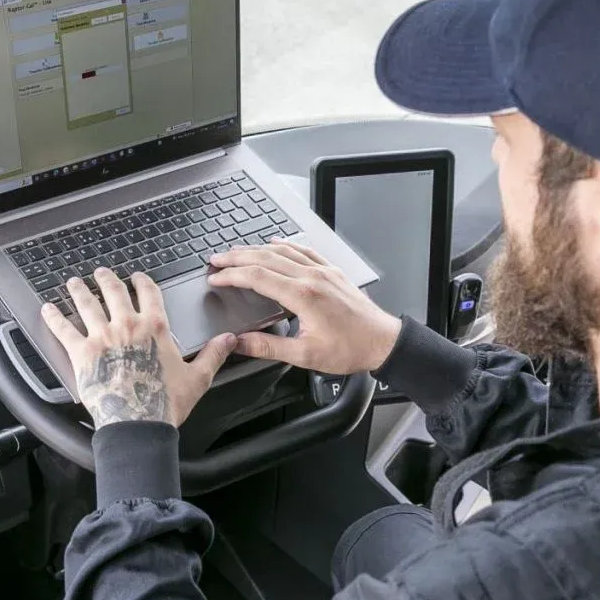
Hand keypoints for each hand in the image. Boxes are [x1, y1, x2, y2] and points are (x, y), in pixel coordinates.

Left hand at [41, 267, 235, 427]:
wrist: (139, 423)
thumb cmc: (166, 403)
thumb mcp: (198, 377)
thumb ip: (213, 354)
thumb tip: (229, 339)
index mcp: (155, 328)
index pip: (149, 292)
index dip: (142, 281)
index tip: (137, 276)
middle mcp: (127, 325)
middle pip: (114, 291)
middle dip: (107, 278)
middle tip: (101, 272)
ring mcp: (102, 336)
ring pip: (87, 303)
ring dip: (79, 290)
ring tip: (74, 282)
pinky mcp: (81, 352)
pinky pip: (63, 329)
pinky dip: (53, 317)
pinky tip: (47, 308)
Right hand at [207, 239, 400, 373]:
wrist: (382, 342)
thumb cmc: (350, 349)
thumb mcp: (305, 355)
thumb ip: (268, 347)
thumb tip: (239, 342)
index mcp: (303, 296)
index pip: (257, 277)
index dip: (232, 276)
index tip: (216, 279)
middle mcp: (312, 278)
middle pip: (265, 258)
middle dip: (237, 257)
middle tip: (216, 260)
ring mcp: (323, 272)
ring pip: (283, 251)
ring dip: (256, 249)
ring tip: (237, 252)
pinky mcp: (332, 272)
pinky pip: (304, 251)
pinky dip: (286, 245)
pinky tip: (276, 243)